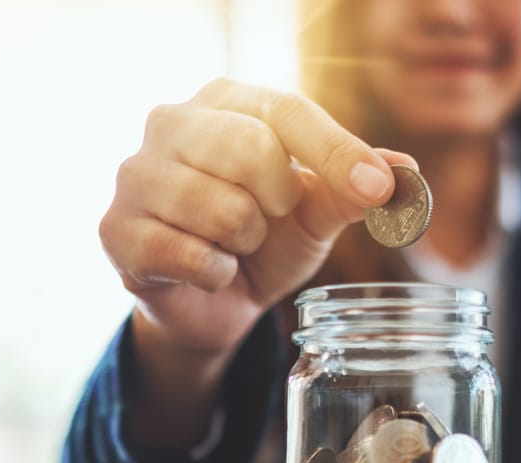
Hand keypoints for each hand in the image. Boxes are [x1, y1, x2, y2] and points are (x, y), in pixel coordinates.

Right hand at [99, 77, 416, 354]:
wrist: (214, 303)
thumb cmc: (264, 241)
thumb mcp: (315, 214)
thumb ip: (351, 189)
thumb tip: (404, 173)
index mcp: (226, 101)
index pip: (286, 110)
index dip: (337, 151)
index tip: (378, 188)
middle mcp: (172, 122)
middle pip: (250, 148)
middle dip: (279, 202)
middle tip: (270, 218)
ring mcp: (135, 173)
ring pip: (221, 209)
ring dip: (245, 243)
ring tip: (233, 244)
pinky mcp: (115, 229)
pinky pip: (190, 255)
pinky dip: (215, 273)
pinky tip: (206, 269)